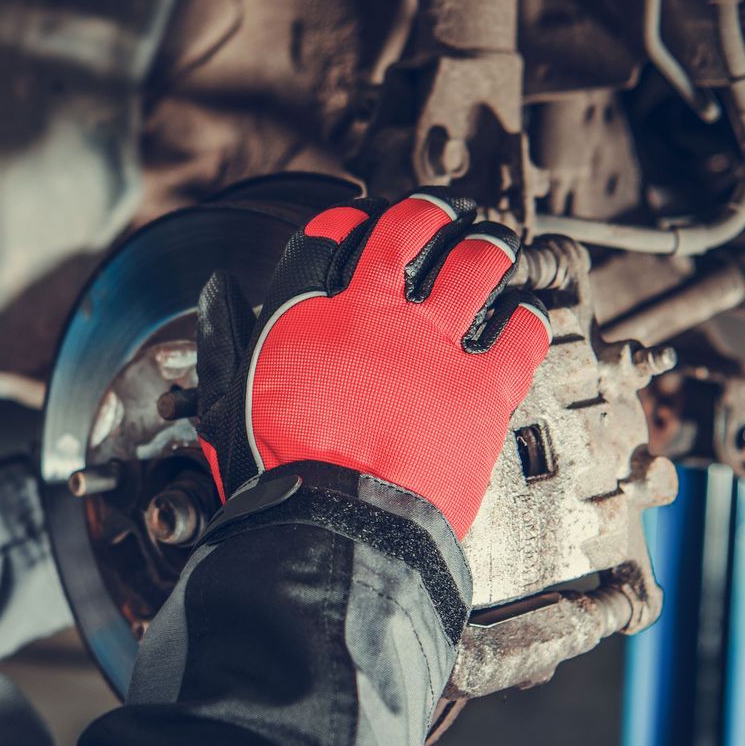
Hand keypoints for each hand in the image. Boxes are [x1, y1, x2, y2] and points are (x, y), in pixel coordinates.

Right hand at [194, 190, 549, 539]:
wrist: (332, 533)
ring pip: (475, 264)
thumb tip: (216, 295)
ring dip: (486, 248)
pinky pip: (520, 333)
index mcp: (309, 318)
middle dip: (428, 213)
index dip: (347, 223)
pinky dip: (528, 316)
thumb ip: (224, 341)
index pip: (330, 237)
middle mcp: (375, 317)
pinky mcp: (481, 389)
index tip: (359, 227)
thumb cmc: (279, 480)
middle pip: (409, 230)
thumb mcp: (229, 404)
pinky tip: (527, 311)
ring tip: (493, 247)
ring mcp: (432, 348)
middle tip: (439, 214)